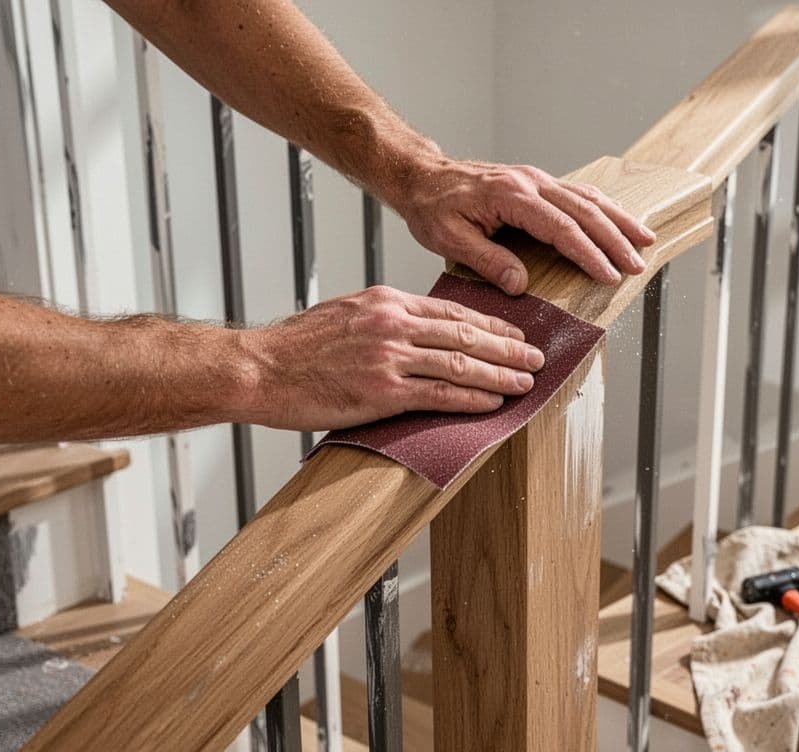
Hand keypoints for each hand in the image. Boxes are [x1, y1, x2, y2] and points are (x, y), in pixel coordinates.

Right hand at [239, 285, 543, 430]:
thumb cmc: (298, 346)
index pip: (453, 310)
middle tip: (537, 358)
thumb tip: (421, 332)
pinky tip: (493, 403)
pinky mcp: (382, 392)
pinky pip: (439, 394)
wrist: (261, 368)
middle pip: (466, 334)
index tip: (515, 333)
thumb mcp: (347, 313)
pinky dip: (472, 399)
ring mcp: (389, 357)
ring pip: (461, 364)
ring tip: (526, 382)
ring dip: (500, 374)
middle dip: (508, 347)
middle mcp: (393, 323)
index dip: (491, 323)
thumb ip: (386, 319)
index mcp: (387, 301)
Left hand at [392, 157, 656, 294]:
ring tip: (645, 241)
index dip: (588, 253)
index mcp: (510, 195)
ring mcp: (536, 179)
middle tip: (636, 265)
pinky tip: (620, 221)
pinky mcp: (538, 183)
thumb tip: (521, 284)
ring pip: (588, 198)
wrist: (423, 176)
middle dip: (615, 239)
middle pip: (584, 210)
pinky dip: (604, 208)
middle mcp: (530, 182)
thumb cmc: (432, 207)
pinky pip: (578, 194)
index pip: (560, 227)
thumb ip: (486, 261)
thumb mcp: (448, 239)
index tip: (608, 274)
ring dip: (618, 220)